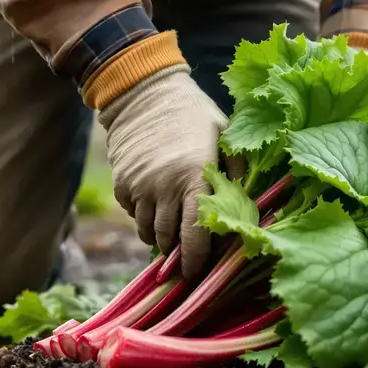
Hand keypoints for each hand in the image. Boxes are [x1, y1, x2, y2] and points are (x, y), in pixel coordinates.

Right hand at [97, 65, 242, 277]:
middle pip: (168, 239)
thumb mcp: (224, 136)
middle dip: (178, 254)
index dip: (197, 260)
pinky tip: (157, 207)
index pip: (195, 233)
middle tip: (188, 259)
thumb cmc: (194, 115)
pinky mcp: (121, 184)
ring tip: (174, 236)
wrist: (146, 94)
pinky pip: (133, 214)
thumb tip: (246, 207)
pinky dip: (145, 218)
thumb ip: (235, 173)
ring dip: (161, 238)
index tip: (199, 273)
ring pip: (147, 231)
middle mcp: (163, 187)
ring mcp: (139, 187)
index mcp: (193, 177)